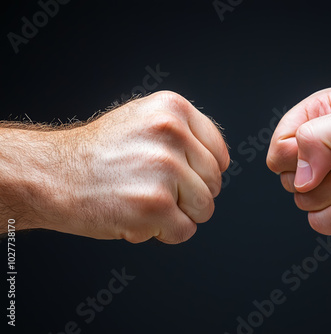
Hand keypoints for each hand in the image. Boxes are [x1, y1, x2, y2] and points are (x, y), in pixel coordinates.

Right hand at [45, 91, 228, 243]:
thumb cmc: (98, 154)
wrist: (52, 175)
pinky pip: (185, 231)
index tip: (182, 178)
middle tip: (155, 191)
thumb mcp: (142, 121)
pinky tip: (137, 217)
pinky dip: (164, 233)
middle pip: (214, 183)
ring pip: (204, 209)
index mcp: (172, 109)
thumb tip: (219, 161)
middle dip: (190, 196)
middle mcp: (171, 133)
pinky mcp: (155, 204)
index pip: (219, 153)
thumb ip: (184, 134)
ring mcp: (164, 168)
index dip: (203, 174)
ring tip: (144, 201)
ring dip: (178, 215)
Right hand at [267, 88, 330, 236]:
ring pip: (303, 202)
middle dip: (327, 179)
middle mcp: (320, 146)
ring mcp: (327, 178)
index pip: (280, 143)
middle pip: (289, 176)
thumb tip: (300, 176)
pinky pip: (318, 223)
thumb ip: (316, 137)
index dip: (300, 157)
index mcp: (320, 115)